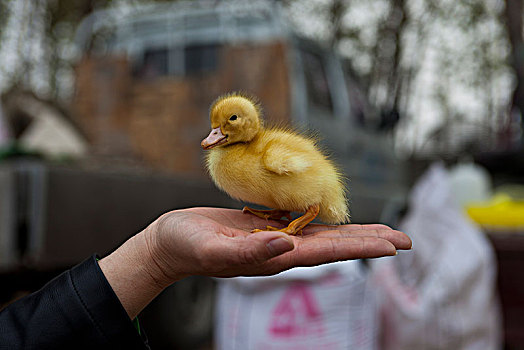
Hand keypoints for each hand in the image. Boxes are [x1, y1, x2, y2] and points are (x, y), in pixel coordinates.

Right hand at [100, 207, 410, 318]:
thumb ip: (250, 251)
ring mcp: (274, 237)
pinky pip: (302, 219)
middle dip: (369, 240)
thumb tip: (287, 244)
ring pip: (323, 232)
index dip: (361, 247)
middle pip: (335, 244)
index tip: (393, 246)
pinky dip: (324, 217)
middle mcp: (281, 248)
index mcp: (275, 256)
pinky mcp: (264, 225)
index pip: (328, 251)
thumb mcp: (215, 248)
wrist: (170, 243)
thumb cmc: (187, 246)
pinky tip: (335, 214)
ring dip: (353, 230)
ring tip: (380, 230)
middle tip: (404, 239)